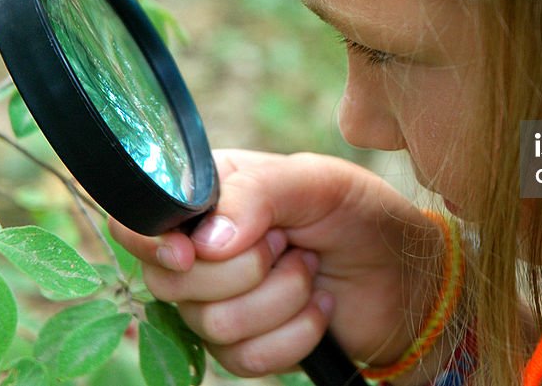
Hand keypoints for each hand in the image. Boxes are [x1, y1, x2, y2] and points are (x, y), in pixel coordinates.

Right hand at [108, 149, 441, 377]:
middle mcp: (201, 250)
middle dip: (245, 268)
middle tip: (289, 243)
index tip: (192, 252)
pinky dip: (296, 333)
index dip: (153, 241)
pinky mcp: (243, 347)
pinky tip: (318, 306)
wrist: (403, 275)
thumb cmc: (359, 215)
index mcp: (208, 196)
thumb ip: (258, 193)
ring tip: (310, 269)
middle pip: (170, 281)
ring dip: (281, 298)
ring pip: (212, 324)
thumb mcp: (318, 182)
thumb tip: (207, 241)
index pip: (139, 219)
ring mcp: (218, 303)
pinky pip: (245, 359)